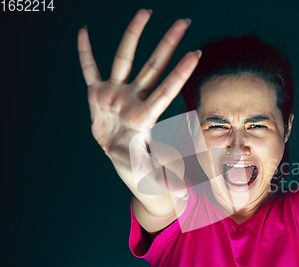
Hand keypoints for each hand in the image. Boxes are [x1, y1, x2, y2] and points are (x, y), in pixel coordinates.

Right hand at [78, 9, 199, 195]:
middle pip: (153, 65)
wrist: (122, 160)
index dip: (181, 71)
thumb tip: (184, 197)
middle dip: (168, 43)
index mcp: (146, 115)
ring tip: (145, 12)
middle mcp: (134, 98)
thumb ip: (166, 182)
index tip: (197, 53)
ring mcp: (117, 94)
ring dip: (133, 35)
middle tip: (184, 21)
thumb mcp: (151, 175)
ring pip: (124, 59)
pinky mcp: (98, 95)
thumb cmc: (141, 167)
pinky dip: (85, 54)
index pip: (167, 88)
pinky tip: (83, 32)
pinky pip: (90, 70)